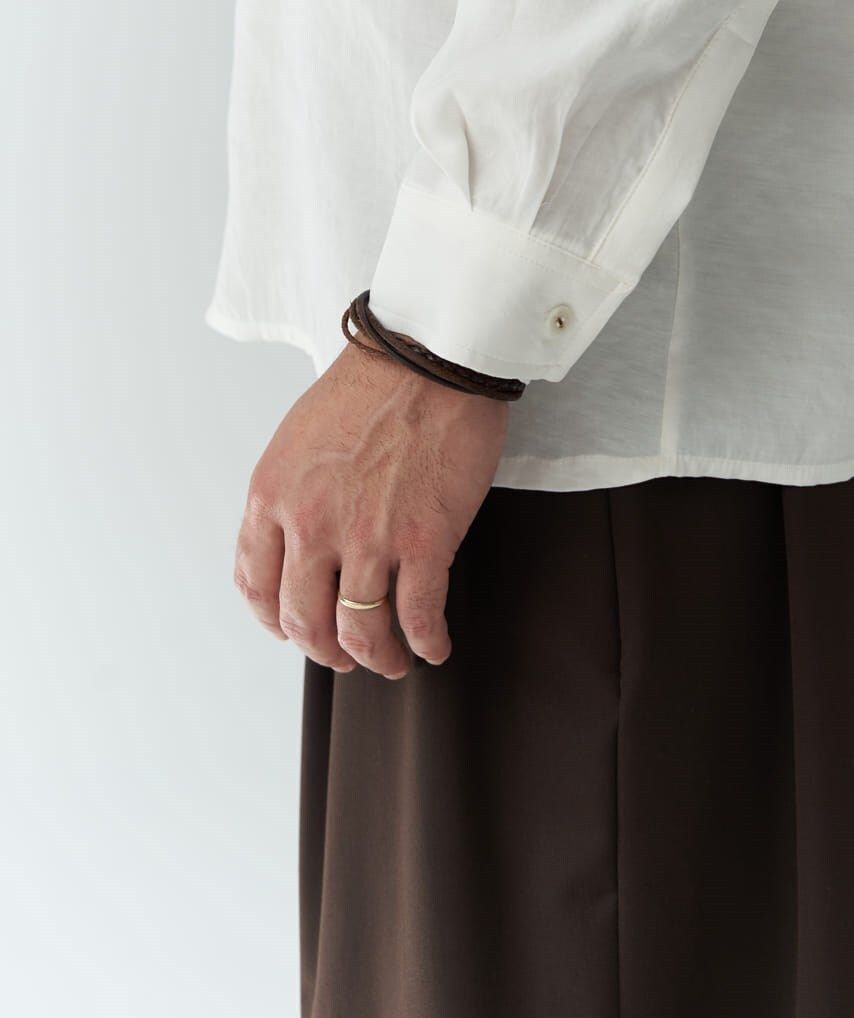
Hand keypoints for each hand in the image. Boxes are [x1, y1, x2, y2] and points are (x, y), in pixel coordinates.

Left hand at [233, 344, 509, 676]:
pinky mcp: (423, 541)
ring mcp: (367, 538)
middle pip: (305, 622)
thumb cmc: (372, 384)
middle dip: (326, 650)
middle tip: (345, 655)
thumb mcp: (299, 437)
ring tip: (392, 660)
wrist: (430, 358)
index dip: (275, 621)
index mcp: (272, 496)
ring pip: (361, 632)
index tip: (293, 628)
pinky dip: (426, 643)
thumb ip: (291, 492)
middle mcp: (310, 525)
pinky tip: (434, 646)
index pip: (255, 586)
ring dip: (378, 657)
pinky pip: (419, 616)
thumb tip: (302, 541)